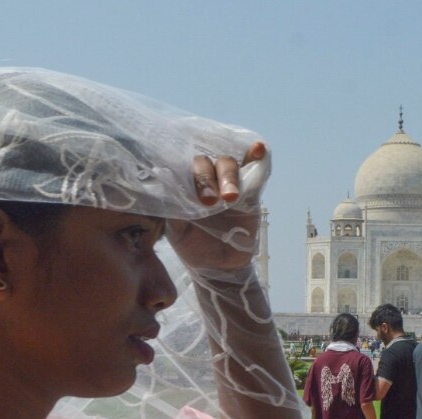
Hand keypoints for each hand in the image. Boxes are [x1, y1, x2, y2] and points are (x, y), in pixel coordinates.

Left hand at [167, 142, 266, 271]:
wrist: (218, 267)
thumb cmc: (193, 247)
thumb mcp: (177, 232)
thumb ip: (173, 208)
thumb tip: (163, 181)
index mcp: (189, 187)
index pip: (188, 169)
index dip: (190, 173)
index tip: (193, 188)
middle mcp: (209, 180)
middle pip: (209, 164)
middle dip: (208, 179)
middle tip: (209, 202)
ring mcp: (229, 184)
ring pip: (229, 165)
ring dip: (229, 177)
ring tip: (230, 198)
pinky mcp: (250, 193)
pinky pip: (253, 171)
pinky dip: (255, 157)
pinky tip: (257, 148)